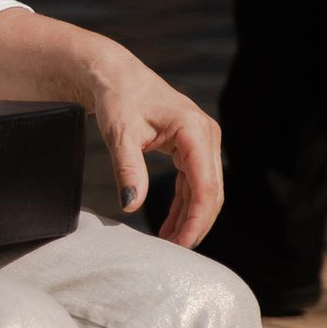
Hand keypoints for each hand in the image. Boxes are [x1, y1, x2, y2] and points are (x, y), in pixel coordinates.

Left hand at [81, 43, 221, 245]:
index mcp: (194, 130)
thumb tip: (131, 204)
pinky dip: (184, 206)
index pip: (205, 186)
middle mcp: (206, 136)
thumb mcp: (120, 134)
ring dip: (190, 218)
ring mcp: (202, 142)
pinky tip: (171, 226)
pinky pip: (194, 184)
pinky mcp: (192, 148)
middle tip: (174, 252)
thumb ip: (128, 169)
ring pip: (205, 191)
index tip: (180, 245)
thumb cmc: (118, 98)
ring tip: (170, 244)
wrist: (115, 75)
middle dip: (196, 225)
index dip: (196, 220)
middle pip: (212, 192)